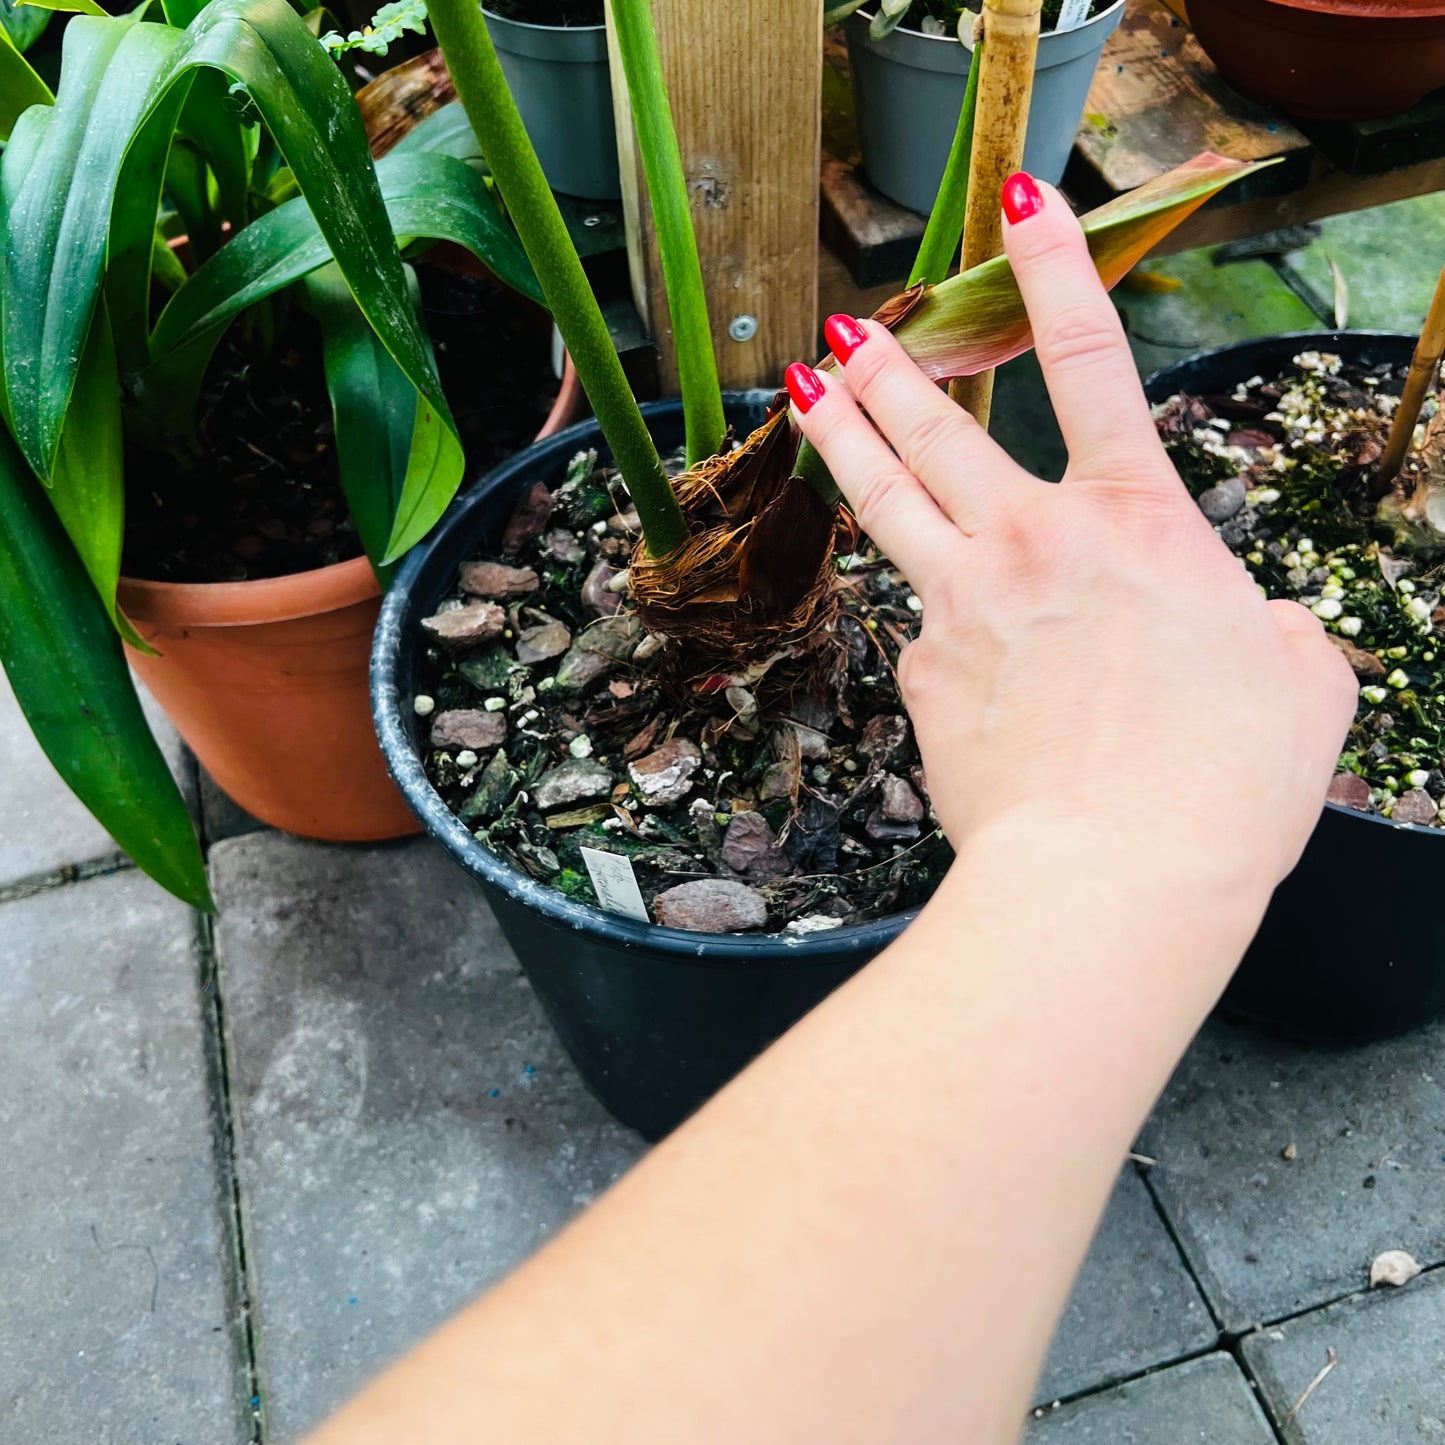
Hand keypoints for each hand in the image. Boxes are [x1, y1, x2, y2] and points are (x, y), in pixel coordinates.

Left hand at [789, 173, 1354, 896]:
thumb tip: (1245, 628)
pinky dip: (928, 636)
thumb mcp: (1296, 683)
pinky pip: (915, 635)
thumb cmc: (1221, 784)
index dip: (1052, 266)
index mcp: (1136, 521)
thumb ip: (1263, 629)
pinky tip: (953, 677)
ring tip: (801, 391)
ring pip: (885, 499)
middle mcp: (1034, 541)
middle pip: (943, 425)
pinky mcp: (921, 675)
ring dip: (840, 434)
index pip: (1090, 358)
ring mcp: (960, 605)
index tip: (1018, 199)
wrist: (1117, 875)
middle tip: (849, 326)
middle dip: (892, 363)